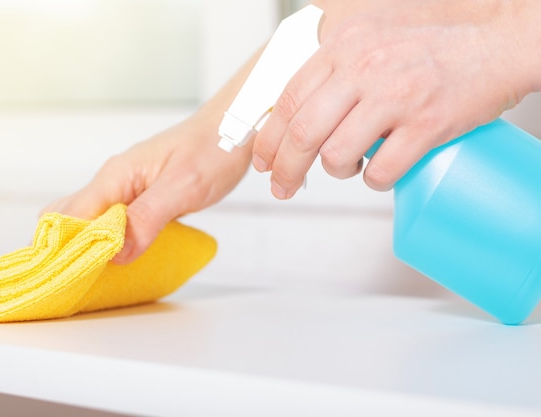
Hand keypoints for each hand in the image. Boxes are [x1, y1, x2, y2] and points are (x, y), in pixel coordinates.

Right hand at [43, 114, 250, 263]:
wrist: (230, 130)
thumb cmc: (212, 150)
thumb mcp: (183, 187)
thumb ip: (147, 218)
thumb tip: (115, 254)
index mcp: (115, 176)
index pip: (69, 216)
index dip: (64, 247)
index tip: (70, 278)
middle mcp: (112, 182)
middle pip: (68, 218)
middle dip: (68, 250)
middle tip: (83, 282)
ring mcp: (124, 189)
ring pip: (89, 221)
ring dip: (90, 248)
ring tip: (100, 278)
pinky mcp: (139, 198)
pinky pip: (112, 222)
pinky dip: (111, 242)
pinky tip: (123, 259)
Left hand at [253, 0, 536, 196]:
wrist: (495, 47)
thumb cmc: (429, 52)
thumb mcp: (370, 43)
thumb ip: (334, 70)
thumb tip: (296, 115)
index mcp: (344, 48)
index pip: (288, 100)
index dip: (269, 139)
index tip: (264, 162)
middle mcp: (365, 68)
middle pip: (304, 133)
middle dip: (286, 170)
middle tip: (283, 188)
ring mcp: (396, 96)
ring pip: (338, 155)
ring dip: (336, 172)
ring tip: (349, 167)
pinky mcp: (426, 124)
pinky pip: (382, 171)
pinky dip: (374, 182)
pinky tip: (379, 173)